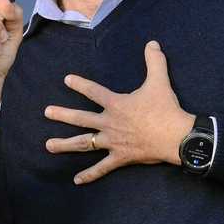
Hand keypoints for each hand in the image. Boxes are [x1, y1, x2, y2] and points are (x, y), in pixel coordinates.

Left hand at [43, 40, 195, 184]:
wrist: (176, 136)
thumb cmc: (166, 109)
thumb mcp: (159, 82)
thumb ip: (154, 61)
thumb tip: (152, 43)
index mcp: (116, 104)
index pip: (93, 92)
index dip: (80, 84)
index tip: (66, 79)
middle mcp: (109, 123)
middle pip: (81, 118)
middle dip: (62, 114)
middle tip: (47, 112)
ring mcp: (112, 142)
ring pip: (84, 143)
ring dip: (65, 145)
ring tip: (48, 146)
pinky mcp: (120, 157)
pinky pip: (102, 167)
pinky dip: (90, 174)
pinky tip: (77, 180)